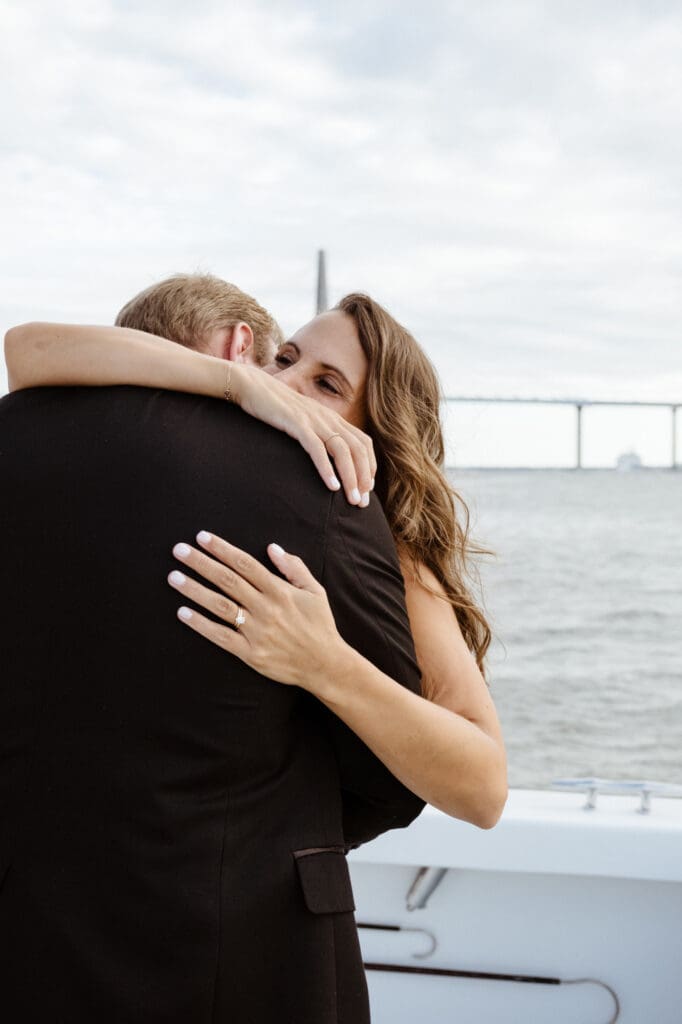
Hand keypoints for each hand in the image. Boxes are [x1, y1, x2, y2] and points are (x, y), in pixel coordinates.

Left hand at [168, 531, 347, 688]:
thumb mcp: (315, 591)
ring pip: (219, 605)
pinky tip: (182, 612)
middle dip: (201, 563)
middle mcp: (266, 608)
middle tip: (178, 550)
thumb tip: (272, 548)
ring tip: (174, 577)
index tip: (202, 538)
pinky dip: (200, 624)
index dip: (222, 549)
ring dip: (194, 590)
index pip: (245, 564)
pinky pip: (220, 636)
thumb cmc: (320, 625)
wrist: (324, 665)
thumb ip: (294, 568)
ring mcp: (256, 631)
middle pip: (227, 580)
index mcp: (280, 591)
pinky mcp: (250, 653)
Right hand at [232, 364, 375, 505]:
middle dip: (363, 477)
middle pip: (357, 449)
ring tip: (352, 499)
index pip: (363, 442)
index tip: (367, 489)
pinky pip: (316, 448)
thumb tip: (324, 457)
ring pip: (342, 450)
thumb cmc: (275, 408)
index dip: (369, 466)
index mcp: (332, 418)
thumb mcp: (303, 420)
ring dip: (350, 477)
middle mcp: (328, 418)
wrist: (252, 385)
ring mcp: (313, 420)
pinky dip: (326, 468)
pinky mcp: (296, 423)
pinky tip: (332, 486)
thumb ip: (316, 434)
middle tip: (362, 503)